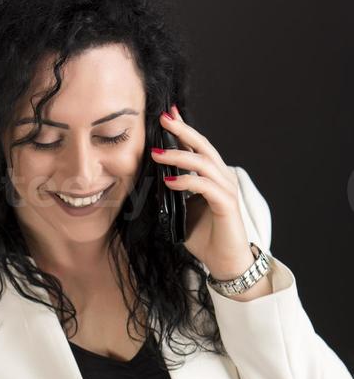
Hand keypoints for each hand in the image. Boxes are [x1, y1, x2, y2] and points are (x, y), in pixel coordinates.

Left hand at [150, 105, 255, 279]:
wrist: (225, 262)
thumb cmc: (206, 238)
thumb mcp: (183, 213)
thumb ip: (172, 197)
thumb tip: (152, 185)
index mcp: (212, 177)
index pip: (197, 148)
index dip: (183, 131)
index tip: (167, 116)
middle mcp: (222, 178)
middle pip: (202, 147)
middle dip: (182, 131)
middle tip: (164, 118)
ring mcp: (226, 190)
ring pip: (202, 163)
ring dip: (178, 157)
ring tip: (156, 153)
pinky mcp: (227, 204)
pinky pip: (205, 186)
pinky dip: (186, 182)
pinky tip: (170, 181)